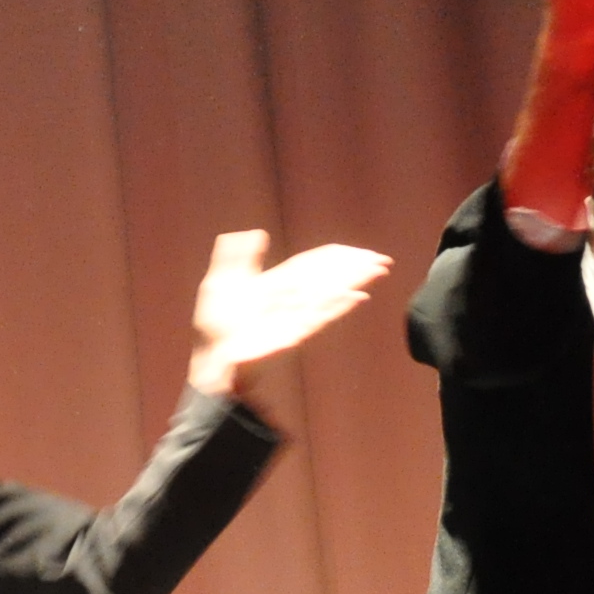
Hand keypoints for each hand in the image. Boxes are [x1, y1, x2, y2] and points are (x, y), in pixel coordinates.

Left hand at [188, 230, 393, 397]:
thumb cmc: (215, 329)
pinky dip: (339, 307)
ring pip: (329, 294)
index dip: (338, 257)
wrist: (211, 360)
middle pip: (328, 278)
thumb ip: (237, 257)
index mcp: (275, 284)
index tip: (362, 253)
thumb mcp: (220, 284)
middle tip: (382, 261)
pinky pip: (320, 319)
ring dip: (354, 282)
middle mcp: (289, 299)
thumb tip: (255, 233)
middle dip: (354, 268)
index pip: (313, 265)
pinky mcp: (293, 335)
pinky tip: (358, 297)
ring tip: (377, 272)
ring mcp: (293, 317)